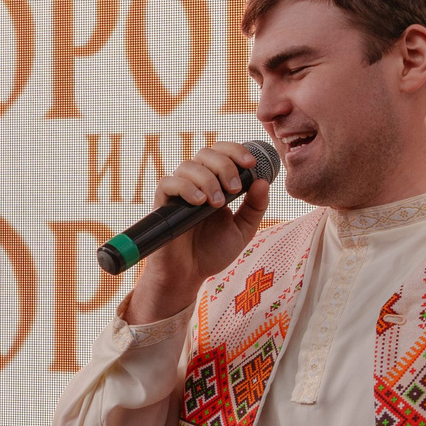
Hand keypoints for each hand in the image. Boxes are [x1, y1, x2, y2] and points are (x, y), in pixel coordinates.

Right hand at [128, 139, 272, 322]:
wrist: (189, 274)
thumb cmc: (213, 252)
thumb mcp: (243, 230)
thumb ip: (255, 207)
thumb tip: (263, 181)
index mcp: (215, 183)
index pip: (222, 152)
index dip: (236, 150)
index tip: (251, 164)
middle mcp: (195, 183)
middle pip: (205, 153)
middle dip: (224, 165)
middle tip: (235, 189)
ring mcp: (178, 192)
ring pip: (188, 166)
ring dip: (208, 180)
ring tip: (217, 203)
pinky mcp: (162, 204)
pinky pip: (169, 182)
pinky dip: (186, 187)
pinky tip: (200, 202)